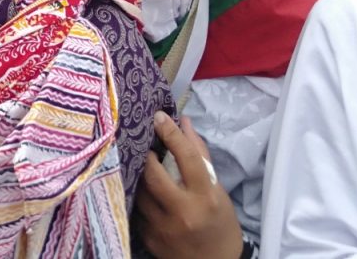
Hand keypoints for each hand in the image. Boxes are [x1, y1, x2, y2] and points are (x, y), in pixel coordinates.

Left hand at [135, 112, 242, 258]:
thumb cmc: (219, 223)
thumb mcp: (216, 190)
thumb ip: (199, 156)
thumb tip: (183, 122)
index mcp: (206, 197)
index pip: (187, 156)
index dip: (172, 132)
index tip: (159, 116)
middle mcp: (183, 212)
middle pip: (153, 173)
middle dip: (146, 155)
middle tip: (146, 146)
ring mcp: (163, 228)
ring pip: (140, 191)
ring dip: (139, 176)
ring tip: (141, 166)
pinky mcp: (149, 239)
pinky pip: (136, 209)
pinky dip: (139, 197)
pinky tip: (142, 190)